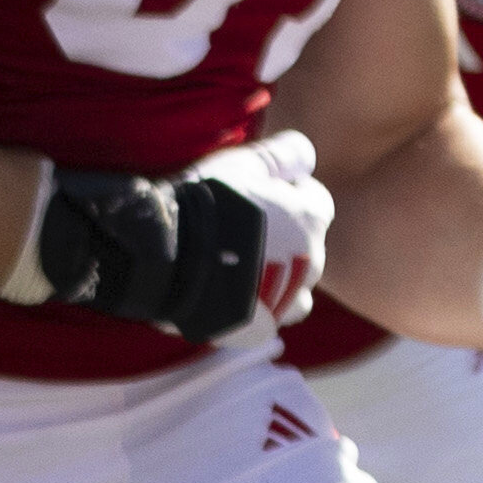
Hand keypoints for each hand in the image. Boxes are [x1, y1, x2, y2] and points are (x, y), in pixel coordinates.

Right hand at [19, 134, 337, 340]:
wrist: (168, 260)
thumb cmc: (205, 204)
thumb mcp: (243, 165)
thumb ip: (282, 156)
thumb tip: (307, 155)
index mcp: (311, 219)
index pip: (315, 200)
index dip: (286, 192)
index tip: (255, 192)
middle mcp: (310, 261)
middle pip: (305, 245)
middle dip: (281, 236)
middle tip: (236, 228)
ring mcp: (287, 299)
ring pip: (294, 287)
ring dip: (276, 277)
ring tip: (235, 266)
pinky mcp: (258, 328)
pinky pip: (268, 317)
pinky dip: (257, 307)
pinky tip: (228, 294)